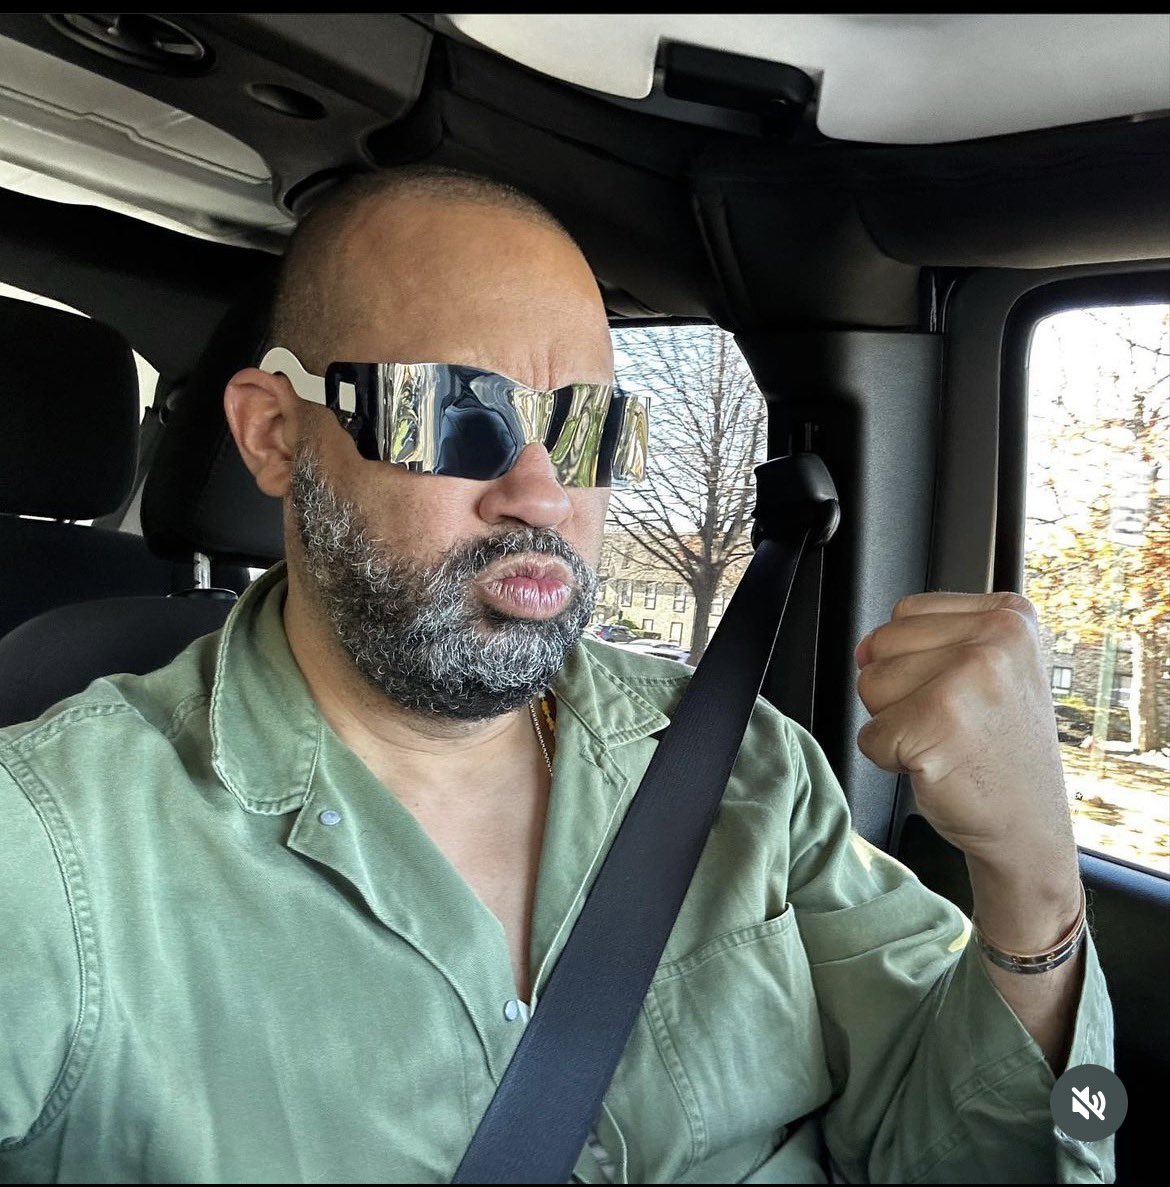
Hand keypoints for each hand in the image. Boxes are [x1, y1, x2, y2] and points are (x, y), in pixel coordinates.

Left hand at [854, 592, 1076, 874]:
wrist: (1029, 828)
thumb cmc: (999, 752)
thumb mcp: (988, 671)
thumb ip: (928, 641)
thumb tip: (863, 648)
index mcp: (1009, 615)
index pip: (906, 613)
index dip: (913, 660)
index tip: (960, 693)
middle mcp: (997, 638)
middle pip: (882, 646)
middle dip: (898, 691)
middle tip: (950, 723)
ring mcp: (970, 678)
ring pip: (869, 685)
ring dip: (893, 724)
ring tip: (944, 741)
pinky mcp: (941, 722)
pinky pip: (870, 734)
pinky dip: (889, 759)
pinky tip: (936, 765)